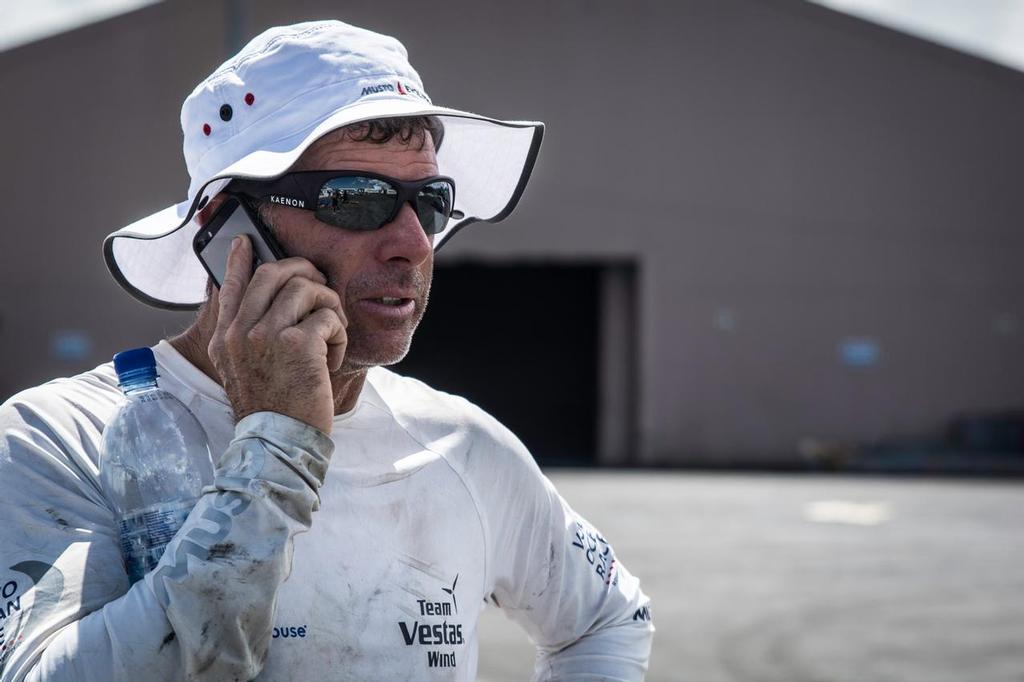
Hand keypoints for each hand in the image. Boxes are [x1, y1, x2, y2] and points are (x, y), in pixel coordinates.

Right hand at [208, 234, 346, 433]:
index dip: (238, 261)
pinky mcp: (297, 344)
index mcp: (225, 339)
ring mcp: (267, 336)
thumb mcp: (242, 371)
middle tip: (320, 285)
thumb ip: (246, 338)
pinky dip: (338, 333)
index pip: (230, 287)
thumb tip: (266, 305)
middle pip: (272, 274)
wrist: (277, 441)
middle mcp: (241, 333)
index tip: (244, 242)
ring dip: (328, 306)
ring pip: (306, 289)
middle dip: (305, 272)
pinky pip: (328, 316)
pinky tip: (332, 356)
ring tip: (331, 331)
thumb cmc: (270, 409)